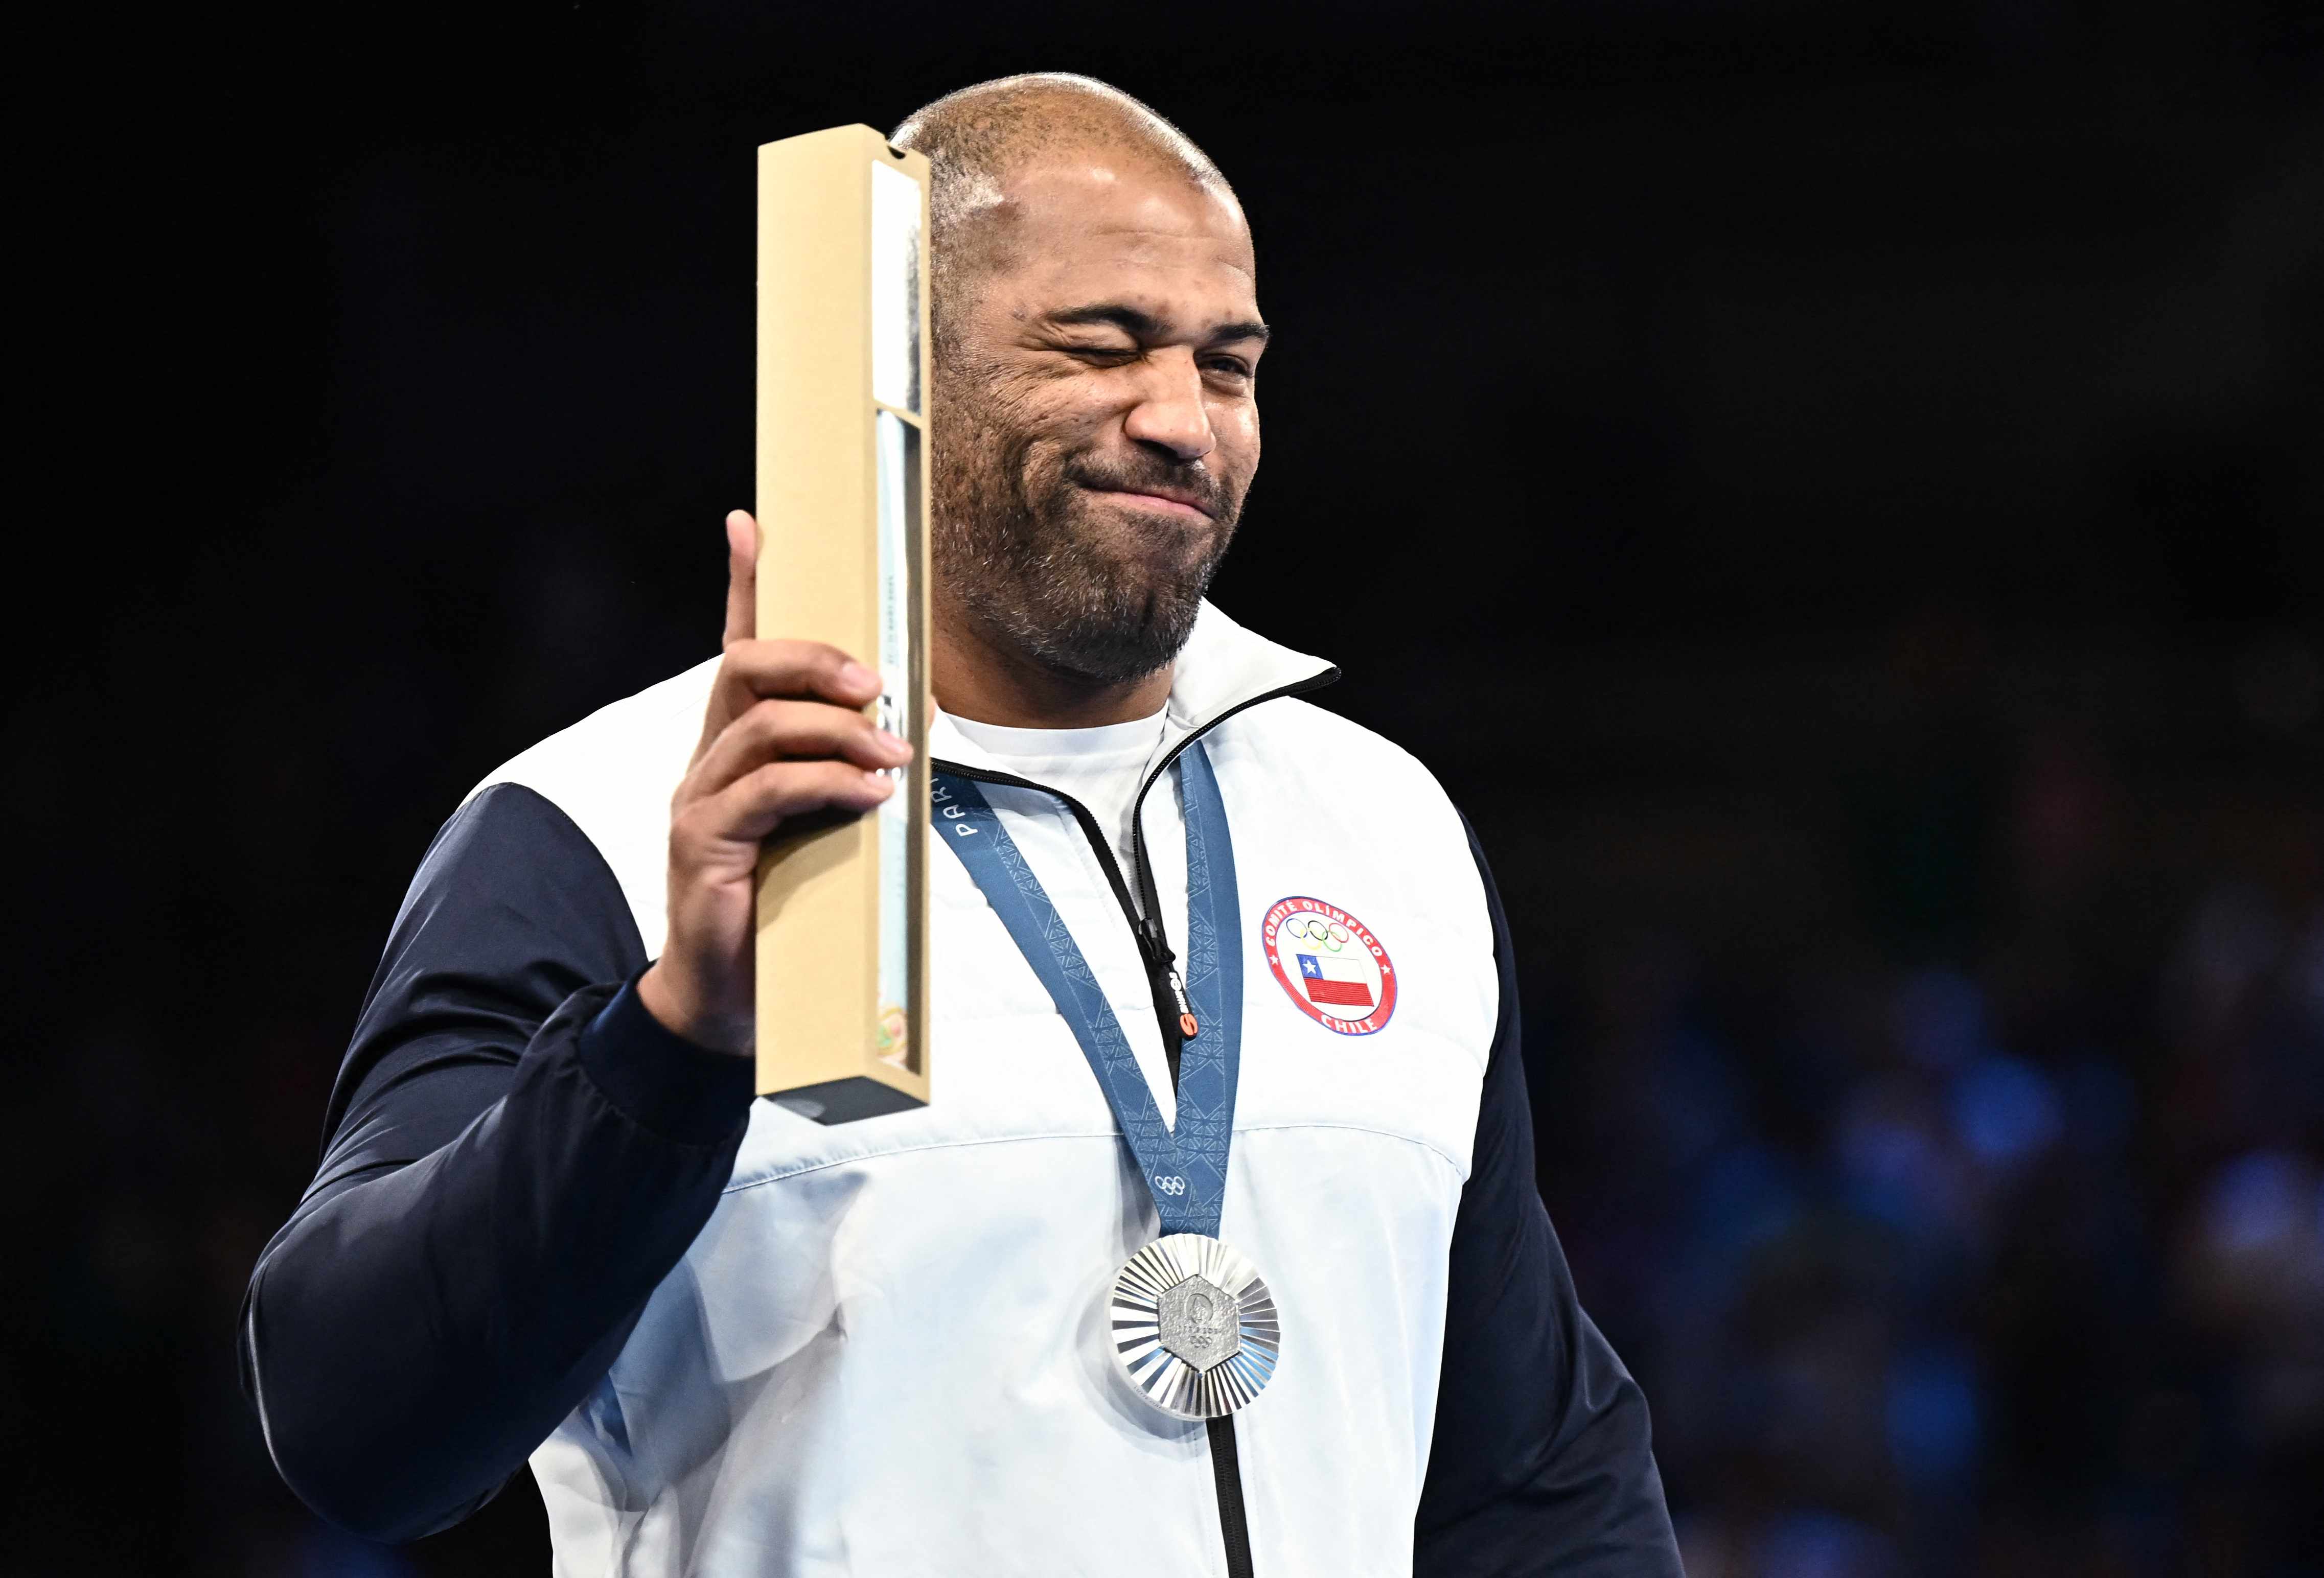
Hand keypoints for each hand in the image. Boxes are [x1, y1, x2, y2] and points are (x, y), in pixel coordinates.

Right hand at [637, 510, 911, 1053]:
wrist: (723, 1005)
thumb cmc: (779, 913)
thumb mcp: (821, 832)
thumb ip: (844, 783)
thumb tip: (899, 742)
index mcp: (735, 751)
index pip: (736, 652)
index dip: (744, 587)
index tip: (751, 525)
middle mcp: (707, 764)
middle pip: (745, 670)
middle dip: (812, 656)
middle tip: (875, 676)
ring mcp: (698, 802)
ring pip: (759, 726)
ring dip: (835, 727)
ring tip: (891, 749)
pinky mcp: (703, 845)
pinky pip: (764, 791)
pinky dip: (823, 783)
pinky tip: (868, 794)